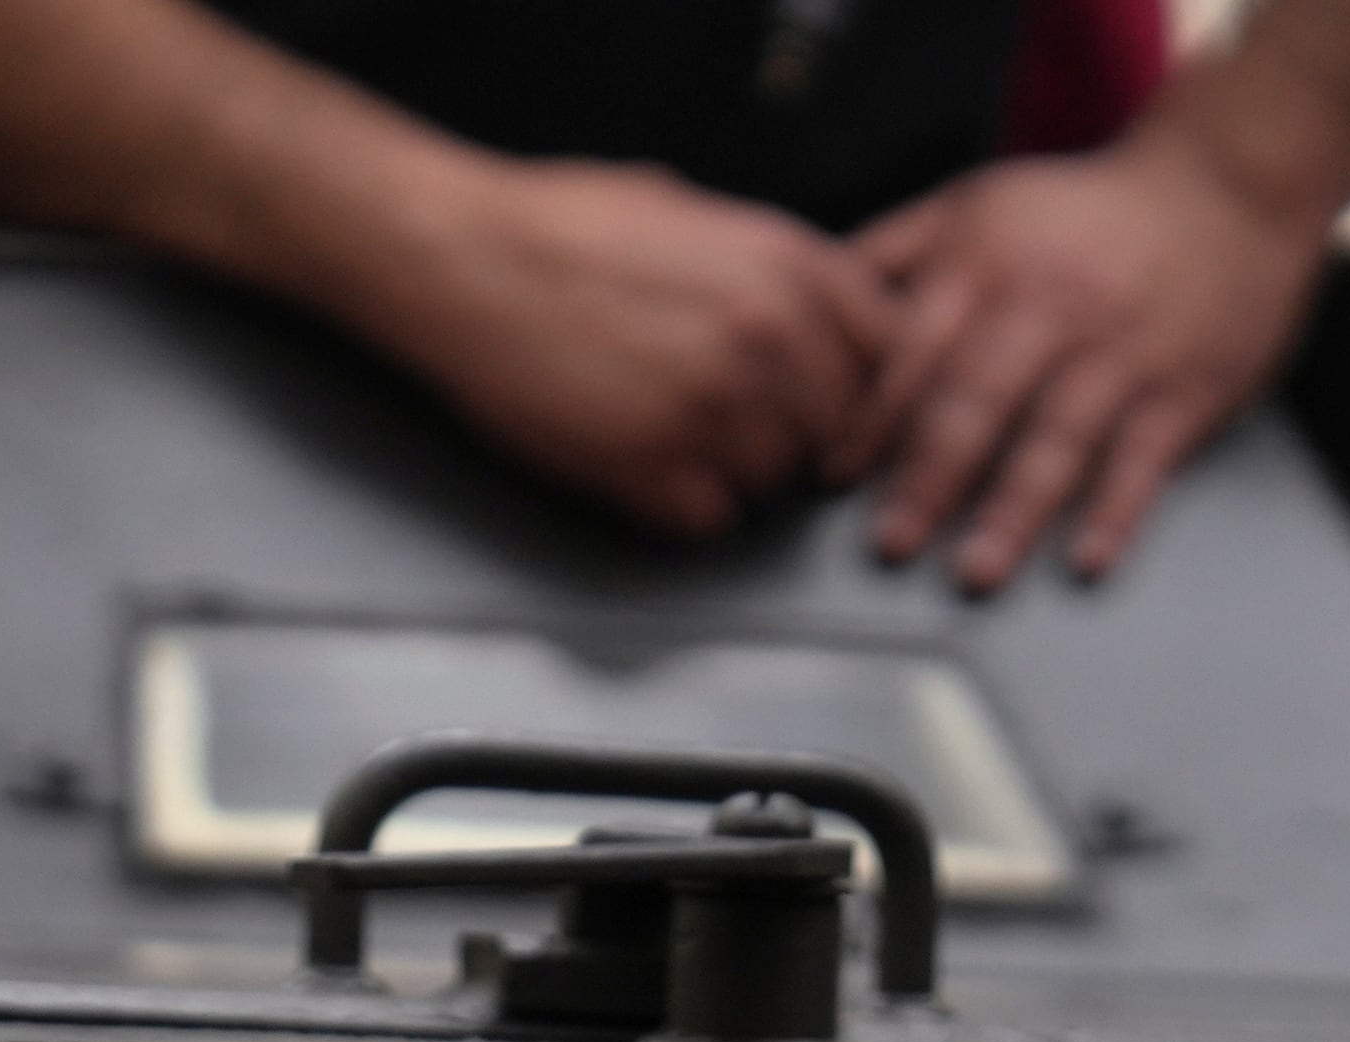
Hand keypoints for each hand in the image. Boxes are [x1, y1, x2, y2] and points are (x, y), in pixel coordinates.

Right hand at [354, 158, 899, 535]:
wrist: (465, 262)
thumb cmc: (562, 230)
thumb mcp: (698, 214)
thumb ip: (769, 267)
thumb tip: (804, 312)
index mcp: (789, 267)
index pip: (884, 352)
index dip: (855, 382)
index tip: (823, 397)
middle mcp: (767, 337)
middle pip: (833, 429)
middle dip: (793, 435)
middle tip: (734, 428)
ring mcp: (712, 407)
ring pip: (772, 482)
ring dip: (735, 474)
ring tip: (678, 444)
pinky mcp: (650, 467)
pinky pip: (708, 520)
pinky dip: (682, 509)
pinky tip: (645, 472)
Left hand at [841, 121, 1330, 588]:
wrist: (1230, 181)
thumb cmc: (1082, 212)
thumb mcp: (976, 206)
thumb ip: (889, 257)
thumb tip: (804, 307)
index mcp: (985, 267)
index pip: (913, 353)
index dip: (868, 421)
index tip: (832, 480)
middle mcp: (1051, 308)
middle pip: (979, 400)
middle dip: (928, 477)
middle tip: (891, 544)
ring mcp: (1122, 350)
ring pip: (1058, 437)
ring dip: (1015, 510)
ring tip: (976, 571)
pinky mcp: (1186, 385)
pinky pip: (1145, 456)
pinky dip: (1117, 510)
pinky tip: (1087, 559)